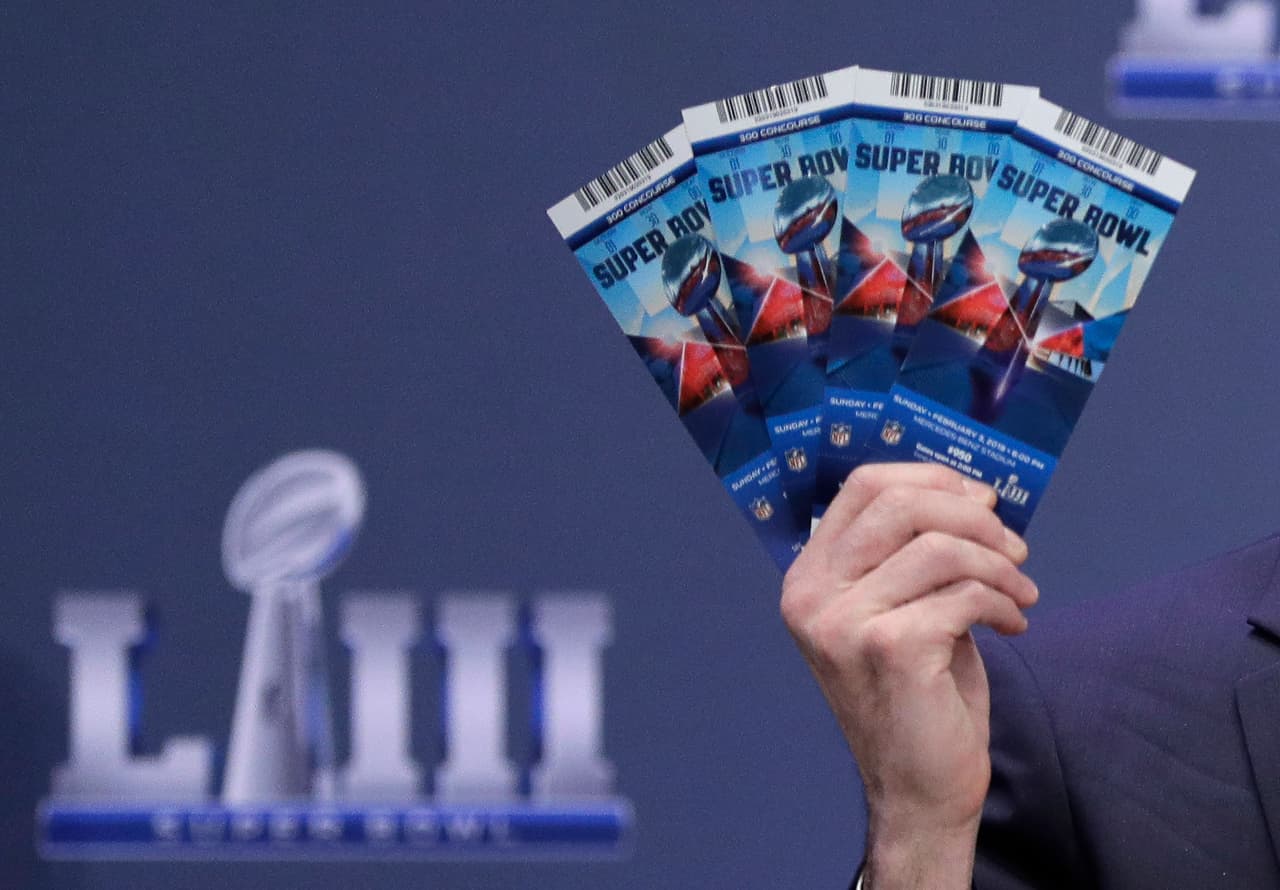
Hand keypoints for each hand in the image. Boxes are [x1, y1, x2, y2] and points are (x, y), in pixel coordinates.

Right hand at [780, 463, 1037, 889]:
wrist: (919, 787)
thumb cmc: (917, 692)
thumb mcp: (900, 606)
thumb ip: (911, 551)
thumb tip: (969, 491)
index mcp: (808, 577)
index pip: (862, 486)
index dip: (931, 478)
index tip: (982, 499)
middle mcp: (811, 595)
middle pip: (900, 505)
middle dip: (974, 517)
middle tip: (1015, 549)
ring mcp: (843, 622)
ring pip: (939, 547)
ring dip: (998, 565)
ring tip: (1021, 594)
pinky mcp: (889, 647)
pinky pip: (962, 593)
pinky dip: (1001, 601)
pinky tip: (1012, 624)